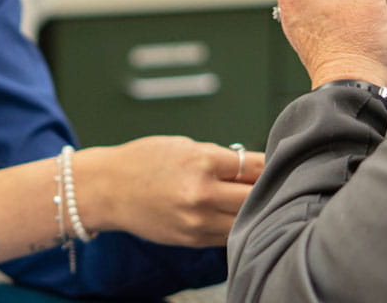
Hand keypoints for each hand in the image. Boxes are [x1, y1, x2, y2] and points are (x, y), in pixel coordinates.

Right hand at [74, 136, 264, 246]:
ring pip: (246, 220)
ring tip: (254, 200)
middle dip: (268, 188)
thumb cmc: (144, 161)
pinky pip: (228, 235)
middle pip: (256, 196)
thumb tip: (255, 166)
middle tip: (275, 182)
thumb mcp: (183, 146)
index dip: (272, 164)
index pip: (255, 166)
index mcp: (202, 162)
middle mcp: (202, 194)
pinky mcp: (192, 239)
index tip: (279, 163)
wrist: (107, 189)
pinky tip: (233, 214)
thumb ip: (219, 157)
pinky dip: (236, 225)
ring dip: (255, 211)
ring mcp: (197, 221)